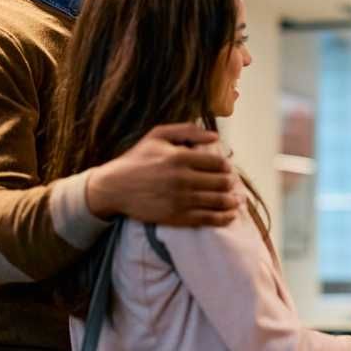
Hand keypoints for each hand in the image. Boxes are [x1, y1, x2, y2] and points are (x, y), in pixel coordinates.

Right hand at [86, 123, 238, 225]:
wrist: (113, 187)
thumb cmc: (136, 159)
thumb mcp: (158, 135)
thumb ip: (187, 131)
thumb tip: (215, 136)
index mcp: (180, 157)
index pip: (217, 162)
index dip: (226, 166)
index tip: (227, 168)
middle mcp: (183, 179)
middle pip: (221, 182)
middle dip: (231, 184)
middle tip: (233, 184)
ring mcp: (180, 200)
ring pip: (217, 201)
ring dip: (232, 201)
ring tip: (237, 201)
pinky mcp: (176, 217)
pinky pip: (207, 219)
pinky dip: (223, 218)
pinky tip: (230, 216)